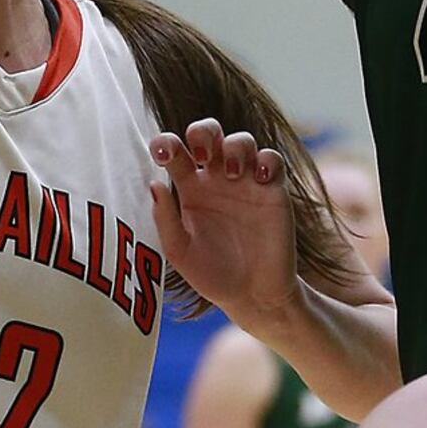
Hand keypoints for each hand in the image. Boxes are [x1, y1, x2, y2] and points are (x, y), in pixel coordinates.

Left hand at [150, 121, 298, 323]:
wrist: (253, 295)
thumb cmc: (212, 275)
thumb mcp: (180, 253)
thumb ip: (165, 220)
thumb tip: (153, 184)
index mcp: (190, 189)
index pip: (175, 153)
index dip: (166, 143)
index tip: (162, 152)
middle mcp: (217, 179)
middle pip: (209, 134)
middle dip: (204, 131)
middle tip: (202, 153)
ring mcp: (246, 182)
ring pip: (241, 140)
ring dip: (235, 146)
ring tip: (233, 172)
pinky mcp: (272, 190)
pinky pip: (272, 159)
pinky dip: (267, 160)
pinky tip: (260, 177)